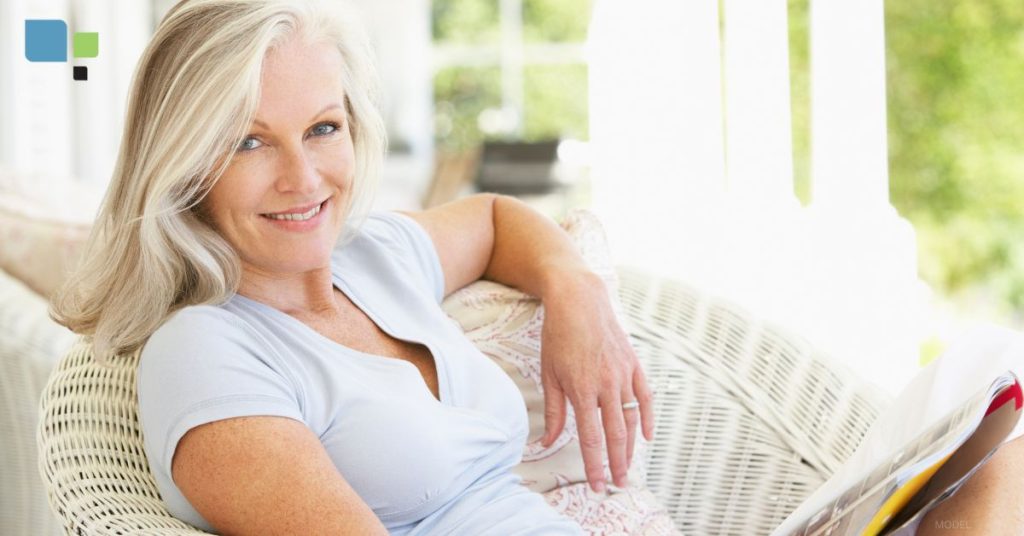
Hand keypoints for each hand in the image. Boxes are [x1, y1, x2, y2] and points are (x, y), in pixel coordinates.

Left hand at [538, 270, 654, 492]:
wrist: (579, 300)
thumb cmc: (558, 336)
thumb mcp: (549, 374)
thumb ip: (553, 412)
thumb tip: (547, 442)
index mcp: (582, 389)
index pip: (591, 437)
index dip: (595, 464)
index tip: (597, 485)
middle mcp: (606, 384)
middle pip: (615, 433)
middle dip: (617, 463)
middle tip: (618, 485)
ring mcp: (623, 374)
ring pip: (632, 418)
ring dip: (630, 446)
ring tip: (627, 466)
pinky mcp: (634, 364)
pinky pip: (646, 396)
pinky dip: (648, 417)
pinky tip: (647, 436)